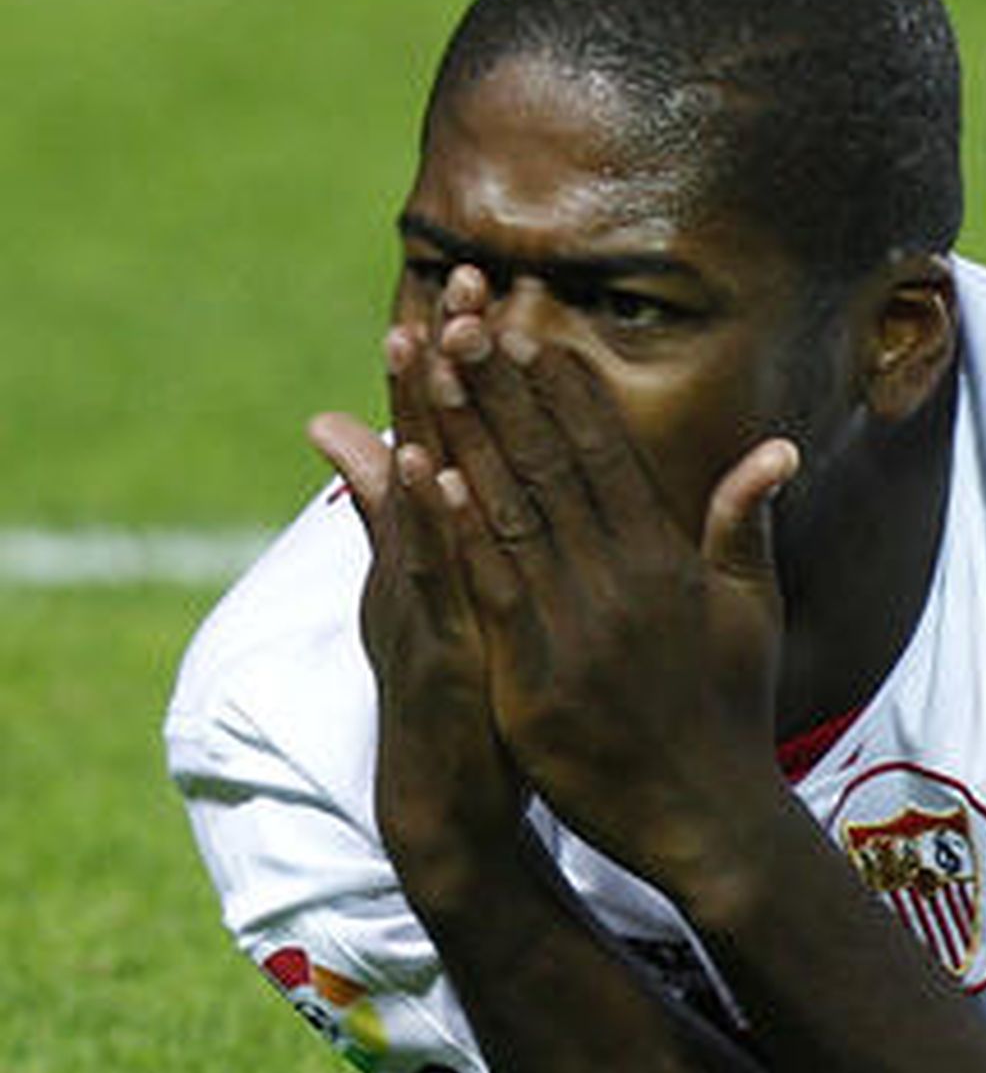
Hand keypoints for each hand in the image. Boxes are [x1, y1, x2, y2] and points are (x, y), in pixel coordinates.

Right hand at [306, 328, 523, 917]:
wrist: (454, 800)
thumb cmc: (470, 696)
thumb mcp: (454, 605)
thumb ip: (441, 530)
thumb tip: (433, 462)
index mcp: (445, 547)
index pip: (455, 435)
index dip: (462, 361)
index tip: (480, 281)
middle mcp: (423, 562)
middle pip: (431, 442)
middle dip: (441, 359)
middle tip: (455, 273)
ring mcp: (419, 600)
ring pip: (417, 494)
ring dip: (419, 413)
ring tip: (418, 336)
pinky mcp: (428, 648)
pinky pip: (425, 576)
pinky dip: (420, 521)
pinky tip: (424, 465)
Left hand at [420, 275, 798, 891]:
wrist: (709, 817)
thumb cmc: (732, 712)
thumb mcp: (750, 610)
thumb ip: (746, 523)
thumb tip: (777, 447)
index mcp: (665, 559)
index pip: (604, 455)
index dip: (560, 389)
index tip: (525, 331)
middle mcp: (620, 580)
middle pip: (548, 466)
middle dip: (500, 388)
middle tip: (461, 318)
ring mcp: (575, 628)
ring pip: (510, 512)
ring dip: (466, 434)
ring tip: (429, 369)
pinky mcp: (535, 679)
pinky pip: (489, 590)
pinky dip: (458, 530)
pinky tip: (426, 474)